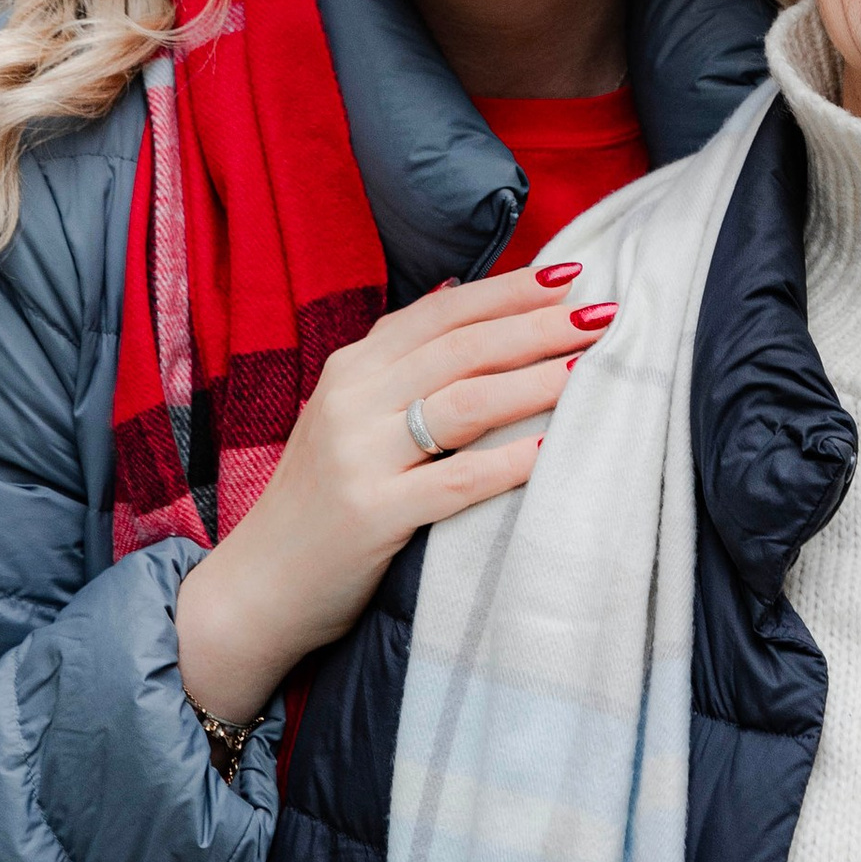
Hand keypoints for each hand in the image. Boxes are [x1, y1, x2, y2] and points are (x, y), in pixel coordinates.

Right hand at [173, 256, 614, 729]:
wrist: (256, 587)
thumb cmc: (319, 498)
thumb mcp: (345, 411)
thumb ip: (397, 355)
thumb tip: (456, 286)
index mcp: (352, 368)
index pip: (443, 311)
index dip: (510, 289)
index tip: (573, 274)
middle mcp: (352, 400)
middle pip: (462, 348)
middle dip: (538, 326)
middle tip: (604, 315)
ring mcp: (358, 457)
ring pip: (463, 403)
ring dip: (535, 381)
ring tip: (590, 370)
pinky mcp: (370, 516)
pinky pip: (452, 481)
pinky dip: (505, 463)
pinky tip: (550, 451)